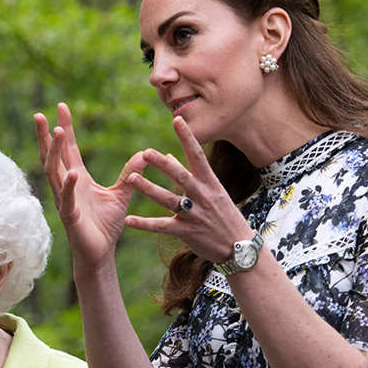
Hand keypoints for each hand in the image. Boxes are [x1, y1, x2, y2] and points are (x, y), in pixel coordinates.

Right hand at [35, 103, 145, 269]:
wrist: (101, 253)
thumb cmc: (106, 225)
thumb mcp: (121, 194)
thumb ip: (130, 173)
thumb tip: (146, 153)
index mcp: (79, 179)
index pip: (69, 149)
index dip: (65, 128)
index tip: (62, 107)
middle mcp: (68, 186)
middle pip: (53, 156)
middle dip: (48, 136)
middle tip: (42, 114)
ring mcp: (66, 201)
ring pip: (54, 172)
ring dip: (54, 153)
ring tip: (56, 132)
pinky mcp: (70, 217)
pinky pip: (67, 199)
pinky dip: (68, 186)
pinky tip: (71, 173)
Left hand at [124, 116, 252, 262]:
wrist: (239, 247)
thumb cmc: (224, 216)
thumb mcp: (213, 192)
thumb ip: (189, 174)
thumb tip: (168, 156)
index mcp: (210, 183)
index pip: (197, 155)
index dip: (187, 137)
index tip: (177, 120)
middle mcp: (202, 196)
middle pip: (180, 176)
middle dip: (163, 164)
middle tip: (145, 152)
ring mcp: (195, 214)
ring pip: (168, 199)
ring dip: (149, 189)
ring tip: (131, 178)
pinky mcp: (187, 232)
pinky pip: (162, 226)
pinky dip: (144, 224)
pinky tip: (128, 220)